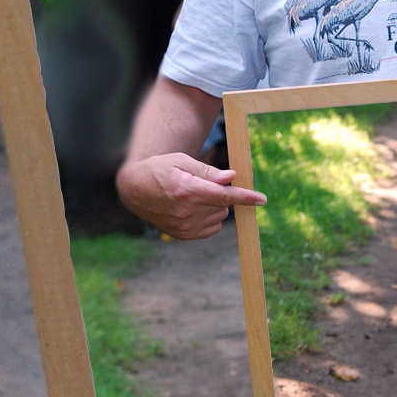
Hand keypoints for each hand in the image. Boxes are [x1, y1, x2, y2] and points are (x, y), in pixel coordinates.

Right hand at [116, 154, 267, 240]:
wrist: (134, 189)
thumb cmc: (160, 169)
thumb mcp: (182, 161)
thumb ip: (208, 172)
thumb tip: (231, 177)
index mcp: (186, 190)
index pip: (223, 195)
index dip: (245, 197)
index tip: (262, 199)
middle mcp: (185, 211)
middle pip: (223, 204)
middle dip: (221, 193)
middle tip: (204, 184)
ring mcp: (184, 226)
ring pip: (220, 216)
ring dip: (216, 206)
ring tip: (193, 196)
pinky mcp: (183, 235)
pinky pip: (212, 228)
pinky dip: (210, 218)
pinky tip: (193, 208)